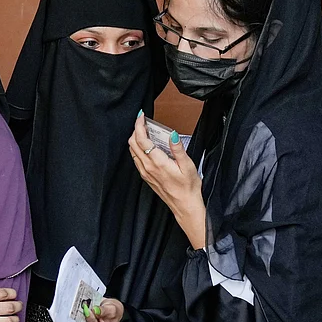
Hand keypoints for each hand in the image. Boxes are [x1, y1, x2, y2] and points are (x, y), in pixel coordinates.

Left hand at [128, 113, 206, 247]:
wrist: (185, 205)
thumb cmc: (189, 188)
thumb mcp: (188, 165)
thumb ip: (178, 149)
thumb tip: (172, 134)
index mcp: (157, 162)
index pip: (142, 139)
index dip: (139, 125)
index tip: (141, 115)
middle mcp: (148, 168)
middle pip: (133, 143)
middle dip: (136, 129)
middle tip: (144, 121)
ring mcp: (145, 173)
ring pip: (132, 151)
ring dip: (136, 139)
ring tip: (146, 131)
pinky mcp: (146, 177)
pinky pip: (136, 159)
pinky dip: (138, 148)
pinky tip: (147, 146)